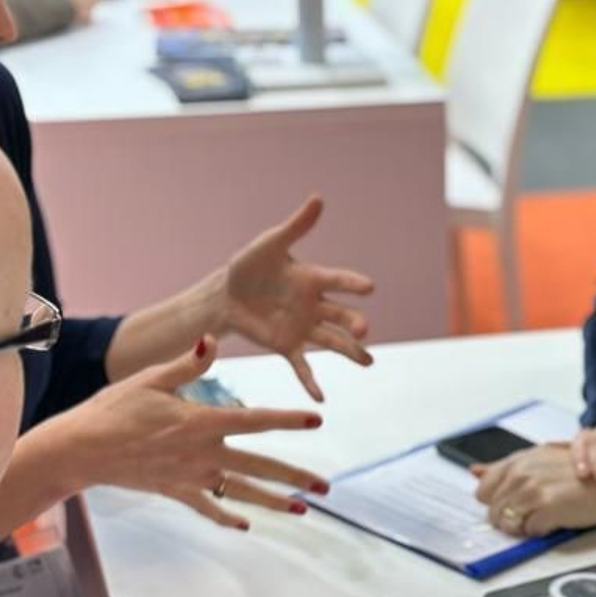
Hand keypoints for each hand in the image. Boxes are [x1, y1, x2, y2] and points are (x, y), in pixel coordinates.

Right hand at [42, 335, 327, 529]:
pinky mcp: (174, 491)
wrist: (79, 449)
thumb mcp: (150, 379)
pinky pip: (207, 507)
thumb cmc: (113, 409)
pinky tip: (246, 524)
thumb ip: (188, 366)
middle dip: (294, 476)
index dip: (287, 421)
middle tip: (326, 487)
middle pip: (259, 466)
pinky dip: (226, 515)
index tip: (316, 422)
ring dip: (272, 502)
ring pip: (241, 492)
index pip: (255, 420)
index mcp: (201, 422)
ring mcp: (190, 477)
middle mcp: (202, 453)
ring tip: (302, 510)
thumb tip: (211, 340)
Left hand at [222, 196, 374, 401]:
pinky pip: (302, 364)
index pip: (338, 281)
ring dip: (349, 352)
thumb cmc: (250, 266)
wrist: (227, 295)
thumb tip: (318, 198)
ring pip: (331, 341)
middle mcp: (314, 305)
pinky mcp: (287, 345)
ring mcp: (303, 327)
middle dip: (353, 323)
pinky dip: (311, 380)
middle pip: (341, 315)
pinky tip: (321, 398)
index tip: (368, 287)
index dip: (352, 284)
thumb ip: (296, 227)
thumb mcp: (270, 244)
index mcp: (313, 279)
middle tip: (364, 330)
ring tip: (368, 363)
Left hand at [474, 443, 595, 535]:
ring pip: (508, 523)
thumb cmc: (581, 473)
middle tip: (531, 516)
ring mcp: (534, 489)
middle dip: (509, 519)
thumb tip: (475, 471)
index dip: (496, 503)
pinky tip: (553, 521)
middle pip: (494, 510)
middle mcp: (524, 472)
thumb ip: (506, 467)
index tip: (509, 507)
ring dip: (522, 528)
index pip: (484, 489)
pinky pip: (529, 531)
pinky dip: (539, 531)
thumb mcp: (540, 461)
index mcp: (520, 460)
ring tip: (542, 519)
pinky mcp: (547, 507)